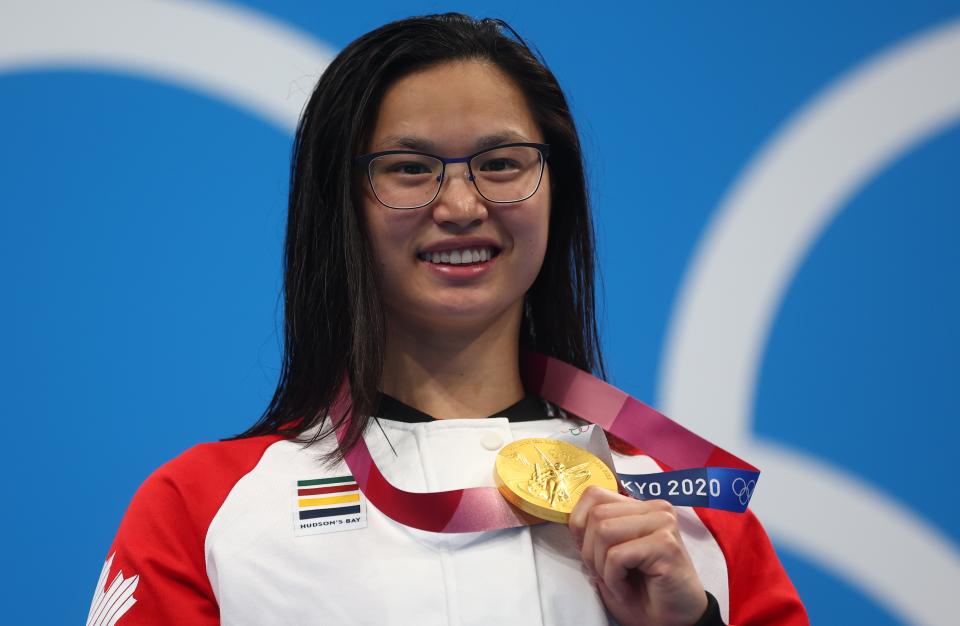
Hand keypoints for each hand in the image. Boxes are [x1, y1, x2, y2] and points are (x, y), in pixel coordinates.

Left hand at [568, 486, 707, 625]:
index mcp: (640, 507)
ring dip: (601, 566)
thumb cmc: (642, 591)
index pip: (593, 494)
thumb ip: (594, 530)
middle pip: (596, 515)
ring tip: (617, 582)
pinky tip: (627, 589)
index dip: (579, 525)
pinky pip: (617, 555)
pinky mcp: (666, 544)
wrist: (672, 622)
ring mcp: (663, 523)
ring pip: (604, 531)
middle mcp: (655, 509)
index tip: (589, 553)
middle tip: (603, 575)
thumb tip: (571, 519)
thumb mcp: (608, 555)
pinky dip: (613, 579)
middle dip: (589, 552)